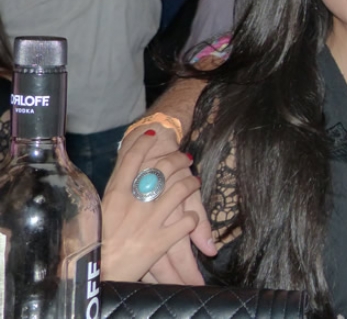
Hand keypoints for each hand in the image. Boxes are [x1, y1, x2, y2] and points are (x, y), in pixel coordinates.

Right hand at [101, 129, 200, 280]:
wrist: (94, 274)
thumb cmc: (91, 244)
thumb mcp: (96, 213)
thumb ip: (111, 194)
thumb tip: (121, 177)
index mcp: (114, 194)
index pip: (132, 158)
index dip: (144, 141)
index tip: (153, 132)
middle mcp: (134, 203)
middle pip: (163, 168)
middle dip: (178, 158)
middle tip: (185, 157)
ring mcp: (150, 220)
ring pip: (181, 190)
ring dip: (191, 182)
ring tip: (194, 181)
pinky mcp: (161, 240)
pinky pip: (186, 221)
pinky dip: (192, 217)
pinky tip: (191, 217)